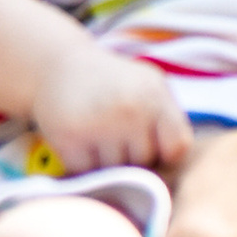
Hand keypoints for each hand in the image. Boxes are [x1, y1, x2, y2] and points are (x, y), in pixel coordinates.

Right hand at [28, 49, 192, 182]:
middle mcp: (129, 110)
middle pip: (145, 163)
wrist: (58, 65)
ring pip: (116, 172)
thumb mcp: (149, 86)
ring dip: (107, 162)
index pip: (177, 148)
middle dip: (133, 155)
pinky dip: (83, 164)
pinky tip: (80, 142)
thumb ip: (167, 121)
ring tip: (97, 136)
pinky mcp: (69, 138)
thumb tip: (172, 172)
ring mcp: (99, 125)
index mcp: (154, 95)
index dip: (165, 151)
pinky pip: (87, 172)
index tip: (150, 141)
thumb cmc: (112, 82)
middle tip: (115, 132)